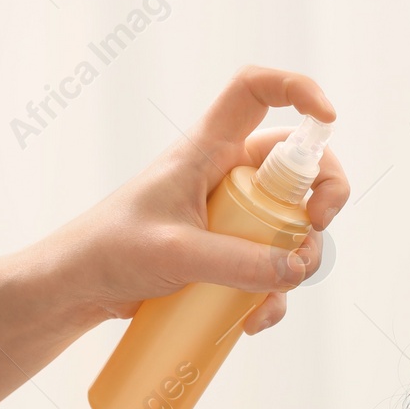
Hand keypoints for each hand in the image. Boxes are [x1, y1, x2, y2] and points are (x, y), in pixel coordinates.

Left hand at [22, 64, 350, 334]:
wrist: (81, 290)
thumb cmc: (111, 251)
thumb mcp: (175, 252)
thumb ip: (237, 261)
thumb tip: (295, 269)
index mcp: (206, 149)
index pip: (255, 91)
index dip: (297, 89)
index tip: (328, 117)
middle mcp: (227, 175)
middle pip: (298, 164)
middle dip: (324, 192)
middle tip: (317, 224)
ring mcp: (234, 217)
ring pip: (294, 224)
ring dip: (301, 257)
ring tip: (279, 288)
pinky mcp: (231, 254)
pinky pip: (273, 268)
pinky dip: (275, 294)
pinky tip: (254, 320)